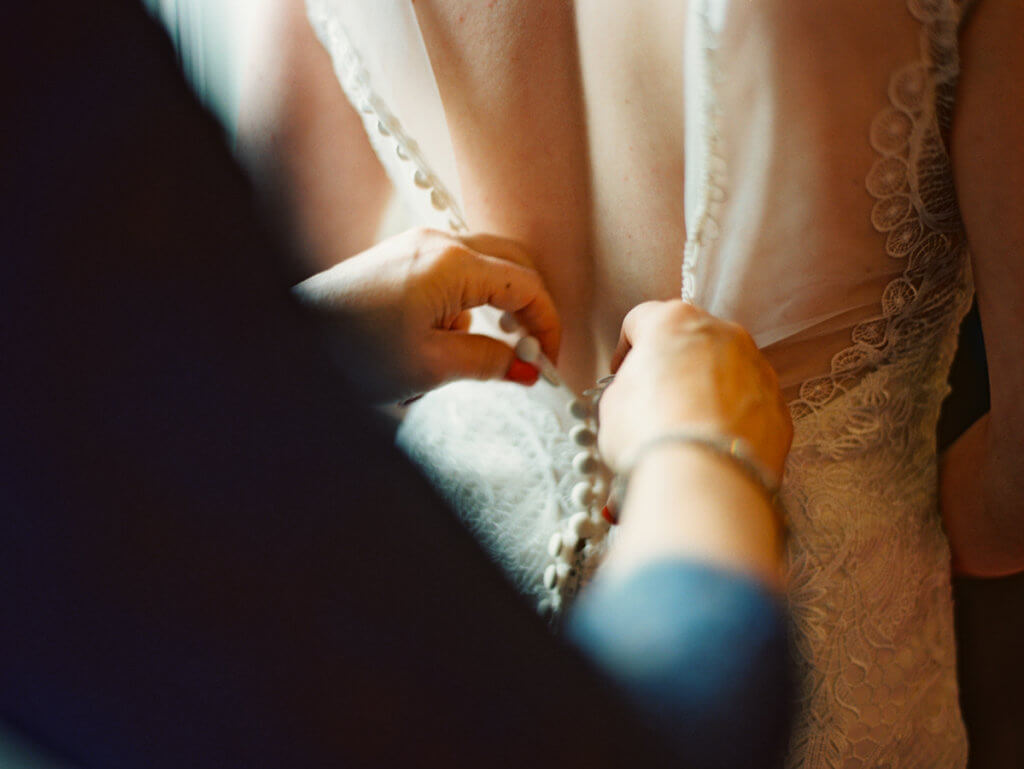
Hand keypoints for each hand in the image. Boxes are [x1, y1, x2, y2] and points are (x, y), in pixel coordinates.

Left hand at [294, 228, 560, 401]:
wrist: (292, 335)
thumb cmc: (351, 349)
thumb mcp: (431, 366)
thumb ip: (489, 362)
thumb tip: (526, 368)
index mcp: (453, 263)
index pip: (528, 285)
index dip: (548, 325)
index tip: (550, 360)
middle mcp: (440, 241)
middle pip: (514, 265)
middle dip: (530, 309)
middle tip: (532, 351)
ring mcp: (419, 244)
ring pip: (486, 267)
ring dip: (497, 306)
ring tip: (486, 349)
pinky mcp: (402, 255)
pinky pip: (456, 271)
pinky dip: (467, 302)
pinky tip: (447, 337)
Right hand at [598, 301, 791, 477]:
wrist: (704, 477)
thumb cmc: (652, 433)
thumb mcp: (614, 403)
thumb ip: (629, 384)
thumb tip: (639, 394)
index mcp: (675, 321)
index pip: (642, 320)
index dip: (627, 348)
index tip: (622, 371)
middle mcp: (722, 334)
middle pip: (691, 340)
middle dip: (674, 365)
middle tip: (656, 399)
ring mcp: (756, 367)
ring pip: (726, 370)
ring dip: (707, 390)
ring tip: (687, 427)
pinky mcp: (778, 405)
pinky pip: (750, 403)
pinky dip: (733, 418)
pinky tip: (712, 443)